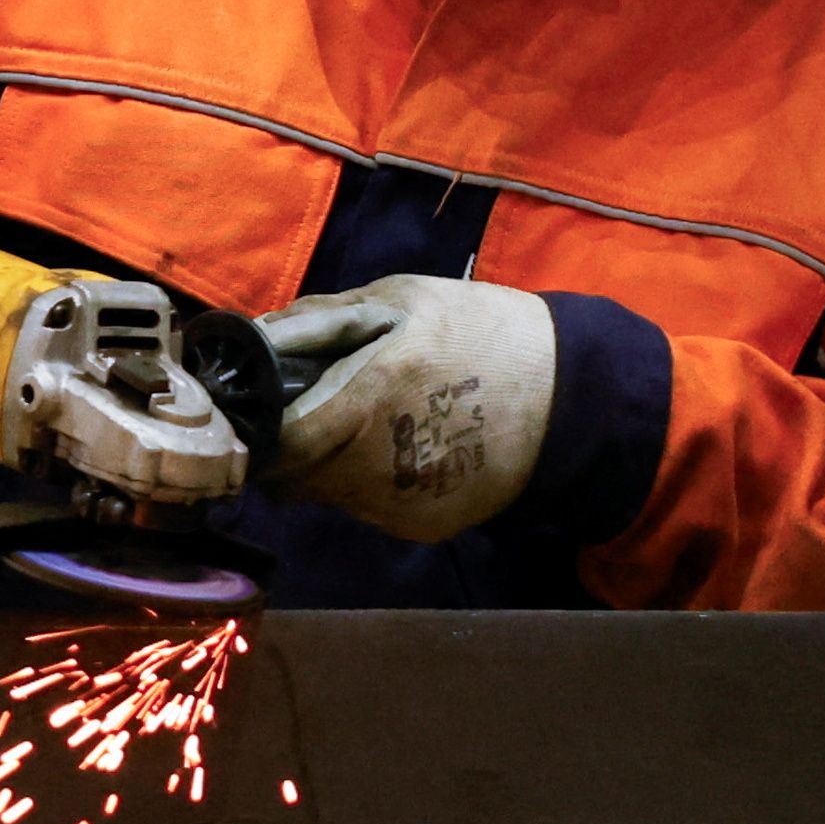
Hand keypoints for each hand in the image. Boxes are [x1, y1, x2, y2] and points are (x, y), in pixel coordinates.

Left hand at [259, 274, 553, 539]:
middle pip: (297, 475)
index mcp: (376, 390)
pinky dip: (366, 484)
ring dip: (327, 465)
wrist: (569, 394)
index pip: (285, 437)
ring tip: (364, 425)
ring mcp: (403, 501)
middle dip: (292, 447)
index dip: (263, 427)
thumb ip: (321, 320)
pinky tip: (399, 450)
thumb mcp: (401, 298)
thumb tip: (255, 338)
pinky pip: (367, 508)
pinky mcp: (422, 525)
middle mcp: (384, 459)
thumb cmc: (479, 331)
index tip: (260, 410)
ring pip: (329, 494)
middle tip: (310, 413)